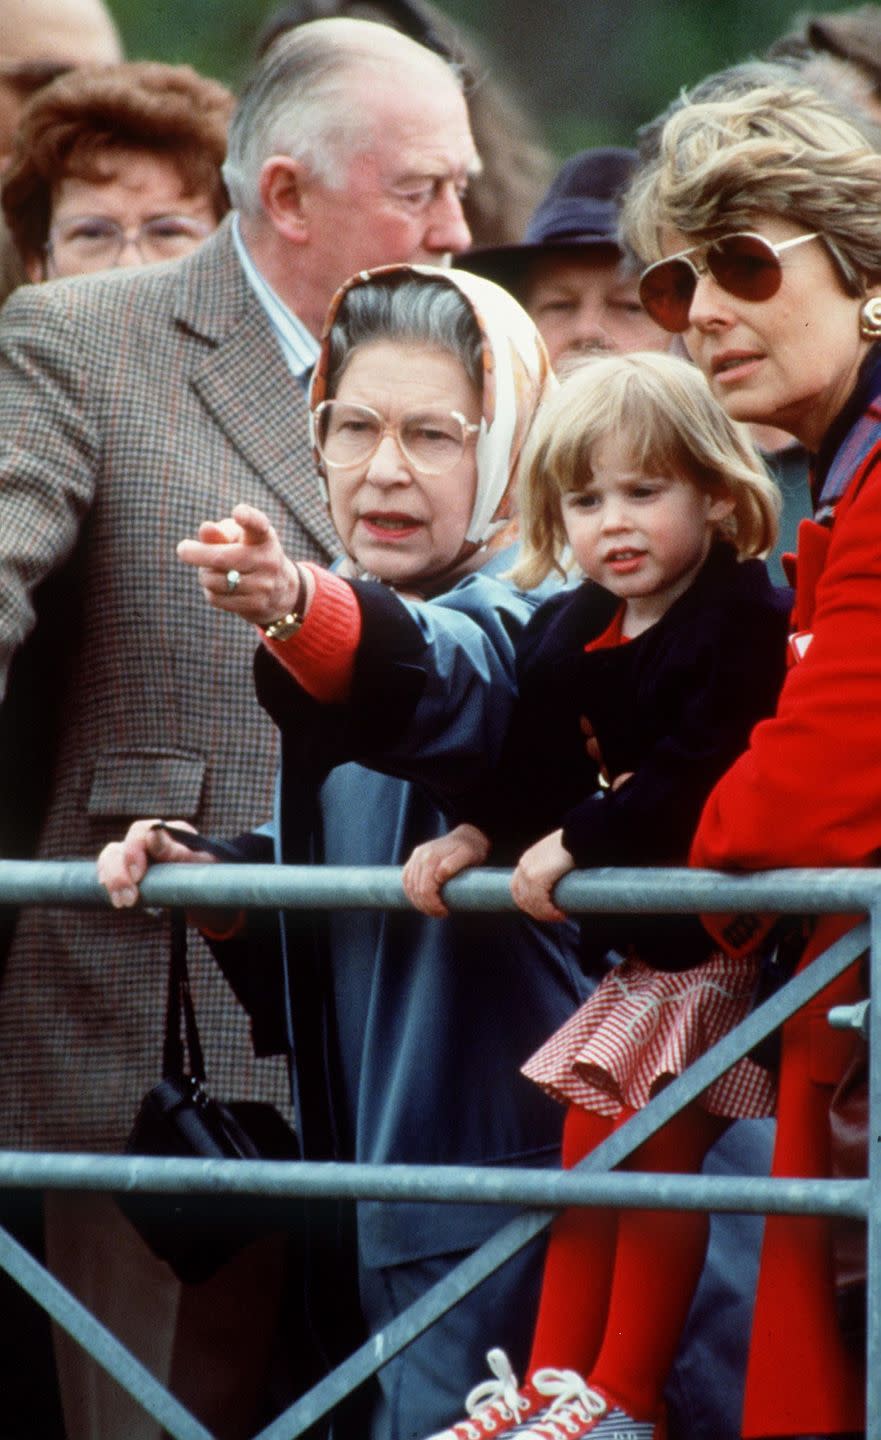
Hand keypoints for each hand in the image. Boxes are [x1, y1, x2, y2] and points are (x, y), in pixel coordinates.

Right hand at [97, 819, 221, 927]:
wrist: (211, 895)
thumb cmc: (208, 874)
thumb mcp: (199, 864)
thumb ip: (176, 850)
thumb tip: (153, 833)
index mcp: (168, 832)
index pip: (140, 831)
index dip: (133, 851)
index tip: (138, 876)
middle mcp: (148, 841)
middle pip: (120, 848)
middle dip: (119, 874)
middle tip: (128, 900)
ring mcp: (136, 856)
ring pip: (110, 859)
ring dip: (111, 880)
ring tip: (121, 903)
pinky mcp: (128, 872)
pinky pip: (109, 872)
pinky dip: (108, 884)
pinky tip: (113, 898)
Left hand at [176, 502, 307, 626]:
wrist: (279, 590)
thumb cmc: (248, 553)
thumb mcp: (239, 537)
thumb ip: (220, 532)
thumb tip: (205, 529)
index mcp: (264, 536)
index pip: (258, 525)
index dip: (248, 518)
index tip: (238, 512)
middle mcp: (268, 560)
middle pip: (220, 558)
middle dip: (195, 554)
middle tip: (182, 549)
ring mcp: (264, 585)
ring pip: (214, 580)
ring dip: (205, 575)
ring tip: (212, 571)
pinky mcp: (256, 605)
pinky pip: (216, 598)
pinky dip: (210, 591)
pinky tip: (220, 587)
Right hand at [402, 823, 490, 916]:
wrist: (466, 836)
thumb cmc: (470, 849)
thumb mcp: (468, 855)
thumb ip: (453, 864)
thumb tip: (438, 877)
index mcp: (431, 856)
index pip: (425, 888)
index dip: (433, 904)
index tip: (445, 911)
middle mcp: (420, 856)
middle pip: (415, 889)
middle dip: (427, 906)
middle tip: (440, 913)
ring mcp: (415, 857)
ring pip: (408, 886)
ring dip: (418, 902)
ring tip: (432, 909)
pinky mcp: (414, 860)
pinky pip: (406, 880)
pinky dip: (411, 893)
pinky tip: (421, 901)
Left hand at [510, 829, 574, 921]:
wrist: (576, 836)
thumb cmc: (570, 846)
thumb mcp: (553, 857)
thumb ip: (549, 868)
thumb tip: (555, 884)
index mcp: (525, 862)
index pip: (517, 889)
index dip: (528, 903)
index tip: (542, 910)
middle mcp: (523, 867)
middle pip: (521, 899)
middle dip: (536, 911)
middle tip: (552, 916)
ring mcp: (528, 872)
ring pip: (531, 903)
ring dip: (544, 914)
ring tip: (558, 916)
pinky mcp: (537, 877)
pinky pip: (540, 902)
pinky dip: (549, 912)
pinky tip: (560, 914)